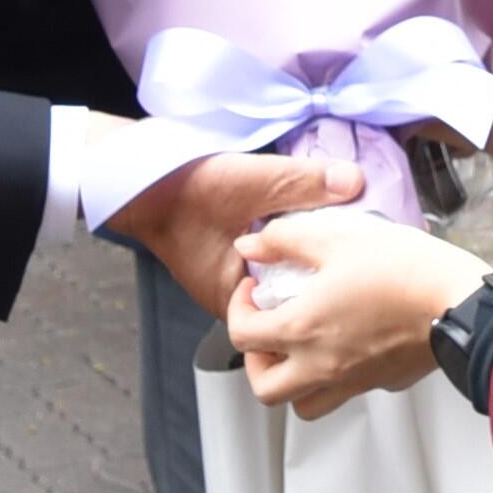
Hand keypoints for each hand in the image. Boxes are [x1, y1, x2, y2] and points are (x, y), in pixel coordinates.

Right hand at [110, 150, 364, 318]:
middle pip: (287, 299)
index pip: (290, 314)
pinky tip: (309, 228)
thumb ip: (302, 182)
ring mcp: (226, 279)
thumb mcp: (251, 181)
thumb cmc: (184, 189)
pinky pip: (266, 263)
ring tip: (341, 243)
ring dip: (302, 260)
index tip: (354, 272)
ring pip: (277, 279)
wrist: (138, 177)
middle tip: (354, 258)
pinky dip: (286, 248)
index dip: (325, 293)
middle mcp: (228, 298)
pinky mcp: (227, 258)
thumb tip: (354, 182)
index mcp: (232, 298)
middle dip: (318, 278)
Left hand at [223, 210, 483, 417]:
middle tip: (269, 330)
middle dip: (256, 361)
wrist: (461, 303)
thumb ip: (286, 241)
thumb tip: (249, 246)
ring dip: (292, 381)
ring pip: (304, 404)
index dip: (237, 309)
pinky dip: (334, 378)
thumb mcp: (338, 240)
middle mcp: (321, 367)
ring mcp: (353, 382)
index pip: (241, 337)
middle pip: (265, 388)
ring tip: (302, 348)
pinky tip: (348, 344)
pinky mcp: (383, 384)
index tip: (253, 289)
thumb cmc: (404, 271)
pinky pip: (345, 394)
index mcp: (302, 331)